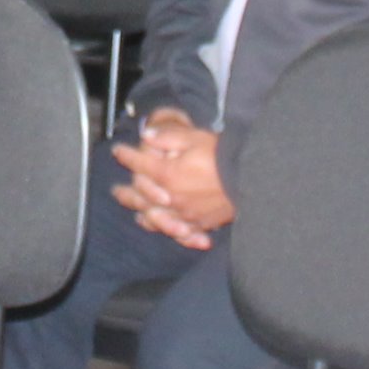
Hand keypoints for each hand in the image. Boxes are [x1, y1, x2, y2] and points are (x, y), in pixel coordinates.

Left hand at [111, 112, 233, 247]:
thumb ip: (167, 136)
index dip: (126, 156)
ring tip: (136, 213)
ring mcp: (186, 215)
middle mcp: (172, 199)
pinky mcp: (201, 224)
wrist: (252, 177)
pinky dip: (171, 232)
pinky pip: (181, 233)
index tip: (117, 151)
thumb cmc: (222, 155)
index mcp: (167, 174)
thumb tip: (146, 135)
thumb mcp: (194, 137)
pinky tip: (167, 230)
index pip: (139, 165)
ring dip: (143, 214)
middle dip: (126, 193)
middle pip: (142, 198)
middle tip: (115, 191)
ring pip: (157, 219)